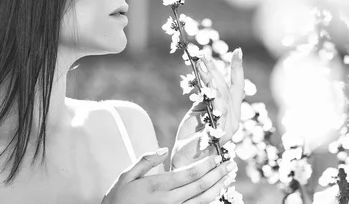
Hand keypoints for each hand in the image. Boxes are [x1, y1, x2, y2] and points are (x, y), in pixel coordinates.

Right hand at [102, 149, 236, 203]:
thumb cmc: (118, 198)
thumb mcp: (126, 175)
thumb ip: (145, 160)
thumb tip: (164, 149)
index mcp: (159, 185)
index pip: (190, 173)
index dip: (207, 165)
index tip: (217, 156)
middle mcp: (169, 200)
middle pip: (201, 186)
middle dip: (218, 174)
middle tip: (230, 164)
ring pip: (202, 201)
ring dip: (218, 188)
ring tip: (228, 178)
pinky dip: (208, 203)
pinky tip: (216, 195)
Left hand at [171, 48, 244, 168]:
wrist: (184, 162)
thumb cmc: (191, 138)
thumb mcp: (198, 113)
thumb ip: (206, 98)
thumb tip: (205, 78)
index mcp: (231, 113)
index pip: (236, 87)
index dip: (237, 69)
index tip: (238, 51)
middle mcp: (234, 120)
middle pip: (227, 89)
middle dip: (215, 70)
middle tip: (203, 56)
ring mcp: (229, 128)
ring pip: (222, 97)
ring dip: (210, 78)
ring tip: (200, 65)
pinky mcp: (220, 135)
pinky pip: (216, 110)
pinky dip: (210, 95)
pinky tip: (204, 83)